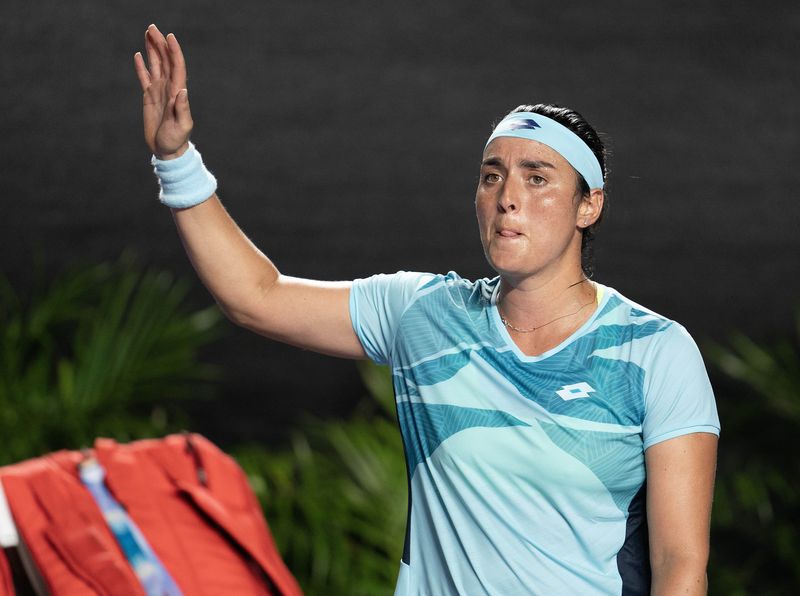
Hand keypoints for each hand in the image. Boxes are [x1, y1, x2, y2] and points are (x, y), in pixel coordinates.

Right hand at [134, 24, 191, 159]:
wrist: (167, 150)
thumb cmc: (176, 140)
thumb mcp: (181, 126)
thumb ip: (182, 108)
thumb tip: (182, 90)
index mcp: (178, 92)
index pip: (177, 66)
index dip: (174, 51)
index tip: (169, 36)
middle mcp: (169, 88)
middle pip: (165, 61)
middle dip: (160, 44)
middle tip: (152, 27)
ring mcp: (159, 91)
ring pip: (155, 65)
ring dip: (152, 50)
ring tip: (148, 33)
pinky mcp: (149, 97)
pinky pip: (144, 78)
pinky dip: (141, 67)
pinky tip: (138, 55)